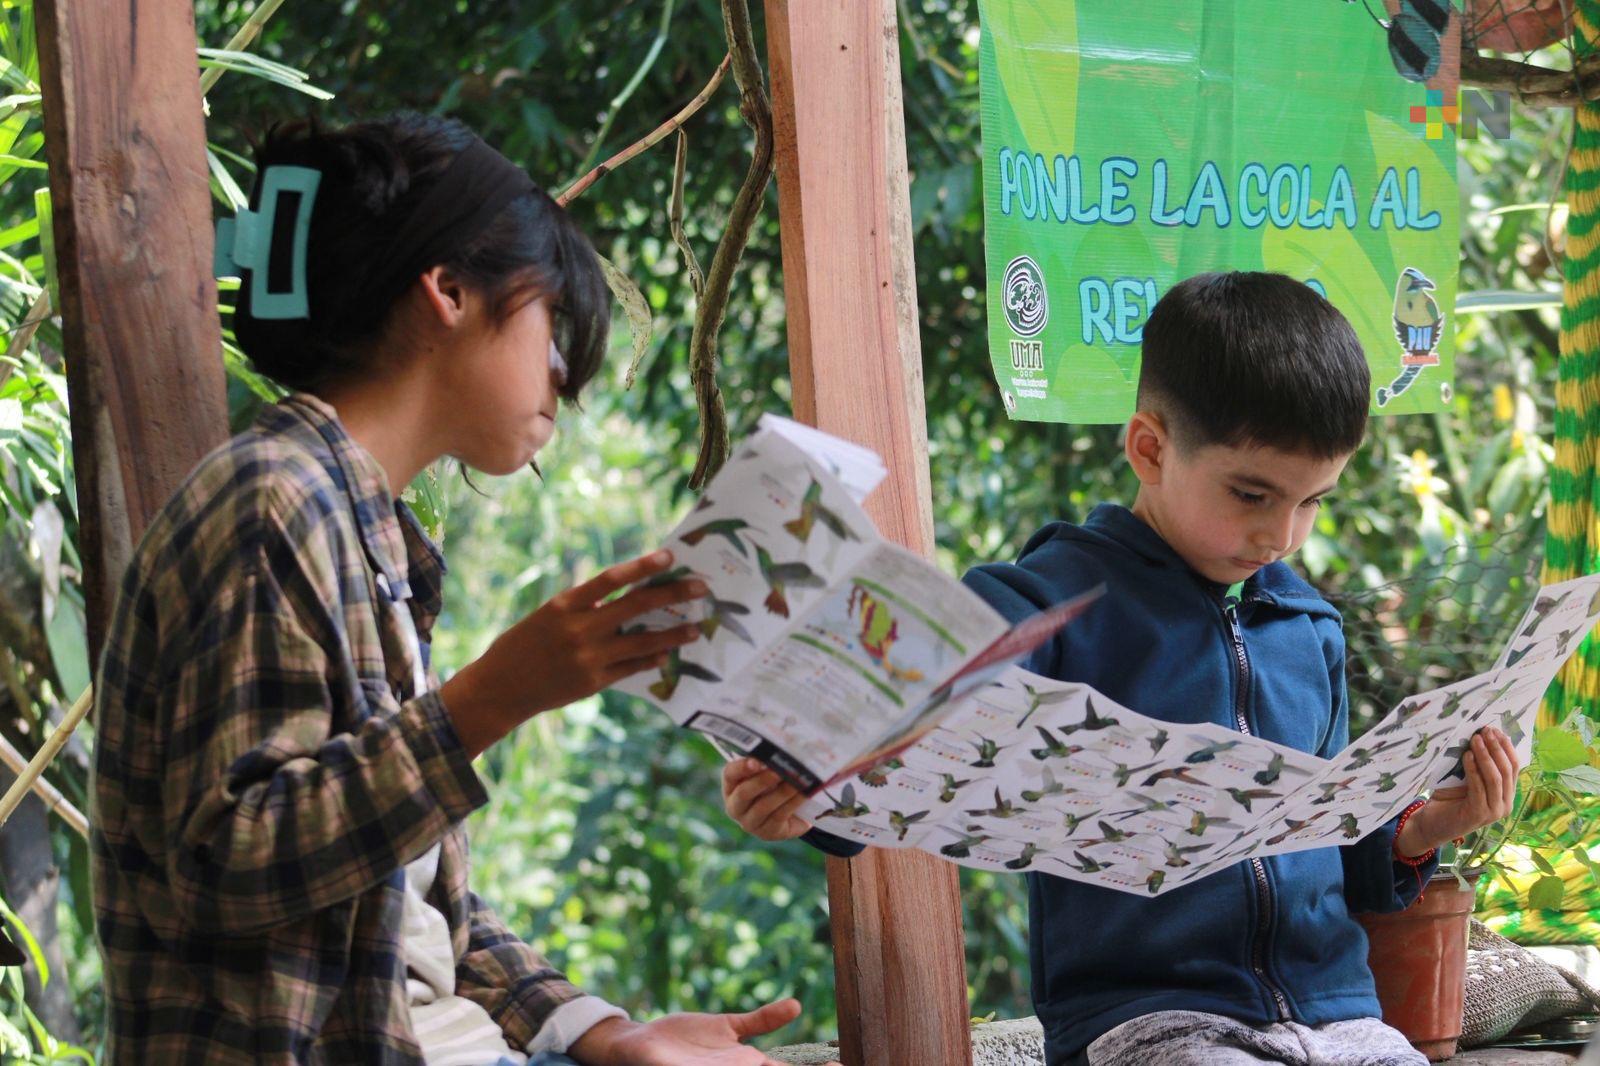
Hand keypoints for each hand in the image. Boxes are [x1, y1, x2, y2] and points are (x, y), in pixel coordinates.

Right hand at [441, 550, 705, 755]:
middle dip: (672, 594)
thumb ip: (583, 605)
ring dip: (673, 634)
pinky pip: (632, 669)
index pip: (611, 579)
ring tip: (696, 628)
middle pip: (635, 606)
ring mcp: (588, 658)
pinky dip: (652, 660)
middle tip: (702, 587)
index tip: (670, 555)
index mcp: (564, 605)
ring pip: (642, 643)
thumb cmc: (522, 645)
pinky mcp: (593, 683)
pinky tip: (668, 654)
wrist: (500, 688)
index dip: (642, 565)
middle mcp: (579, 629)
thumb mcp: (547, 615)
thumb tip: (626, 594)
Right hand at [568, 998, 838, 1065]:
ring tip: (835, 1056)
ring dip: (802, 1056)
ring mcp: (735, 1052)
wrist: (634, 1049)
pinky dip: (773, 1015)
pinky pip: (754, 1022)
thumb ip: (744, 1027)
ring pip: (777, 1055)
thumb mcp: (702, 1044)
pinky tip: (792, 1006)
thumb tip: (771, 1027)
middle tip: (842, 1064)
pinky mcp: (726, 1031)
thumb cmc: (658, 1062)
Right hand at [723, 758, 812, 841]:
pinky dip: (793, 803)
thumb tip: (784, 746)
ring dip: (782, 792)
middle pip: (744, 793)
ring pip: (763, 806)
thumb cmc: (776, 784)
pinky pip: (779, 816)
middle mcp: (735, 806)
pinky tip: (804, 793)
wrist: (791, 812)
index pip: (730, 774)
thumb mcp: (768, 772)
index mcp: (731, 786)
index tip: (756, 761)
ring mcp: (749, 822)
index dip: (741, 767)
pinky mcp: (766, 833)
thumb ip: (769, 761)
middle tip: (779, 771)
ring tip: (797, 780)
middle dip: (762, 781)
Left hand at [1397, 727, 1518, 856]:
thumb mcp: (1465, 778)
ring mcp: (1494, 811)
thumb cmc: (1448, 799)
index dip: (1506, 747)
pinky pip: (1479, 787)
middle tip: (1486, 731)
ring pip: (1495, 778)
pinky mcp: (1480, 814)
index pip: (1514, 767)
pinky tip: (1467, 755)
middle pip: (1507, 770)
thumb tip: (1478, 735)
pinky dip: (1473, 770)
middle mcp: (1505, 804)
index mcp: (1506, 795)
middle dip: (1497, 748)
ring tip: (1475, 739)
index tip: (1497, 730)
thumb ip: (1476, 764)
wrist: (1433, 824)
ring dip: (1486, 756)